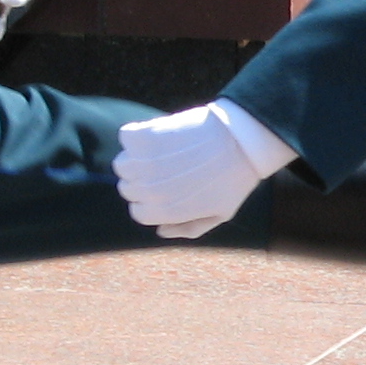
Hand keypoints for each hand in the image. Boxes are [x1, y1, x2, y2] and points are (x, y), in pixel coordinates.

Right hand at [114, 99, 293, 237]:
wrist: (243, 141)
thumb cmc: (234, 178)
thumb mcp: (219, 214)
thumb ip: (188, 228)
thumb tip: (160, 231)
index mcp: (165, 212)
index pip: (137, 212)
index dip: (150, 201)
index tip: (164, 187)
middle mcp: (149, 190)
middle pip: (127, 188)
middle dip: (143, 180)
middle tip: (166, 167)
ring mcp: (145, 162)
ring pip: (122, 164)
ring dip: (136, 158)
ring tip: (159, 151)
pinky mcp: (146, 135)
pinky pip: (126, 136)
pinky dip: (136, 134)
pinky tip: (156, 133)